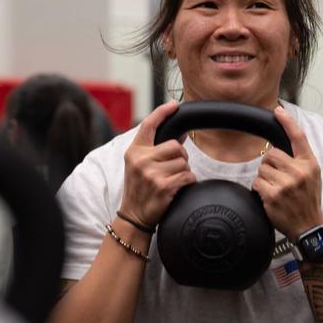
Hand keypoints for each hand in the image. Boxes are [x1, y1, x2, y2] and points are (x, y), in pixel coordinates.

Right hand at [118, 102, 196, 227]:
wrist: (134, 216)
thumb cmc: (139, 189)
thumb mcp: (138, 165)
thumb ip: (155, 149)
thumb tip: (182, 135)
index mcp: (134, 152)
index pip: (149, 125)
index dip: (163, 112)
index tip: (174, 105)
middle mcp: (141, 160)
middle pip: (176, 146)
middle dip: (181, 157)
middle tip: (174, 167)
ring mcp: (152, 173)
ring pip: (184, 162)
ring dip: (184, 171)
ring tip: (172, 180)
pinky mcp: (164, 186)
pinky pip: (188, 176)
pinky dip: (188, 181)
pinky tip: (178, 187)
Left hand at [252, 106, 322, 240]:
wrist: (308, 226)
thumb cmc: (308, 199)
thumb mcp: (313, 176)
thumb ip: (300, 160)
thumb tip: (281, 144)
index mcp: (310, 164)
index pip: (298, 138)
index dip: (288, 122)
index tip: (278, 110)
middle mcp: (299, 172)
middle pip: (271, 154)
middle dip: (270, 165)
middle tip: (278, 178)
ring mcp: (286, 184)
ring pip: (262, 169)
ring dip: (264, 178)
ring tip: (276, 190)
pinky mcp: (273, 195)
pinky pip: (256, 183)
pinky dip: (259, 189)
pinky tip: (270, 197)